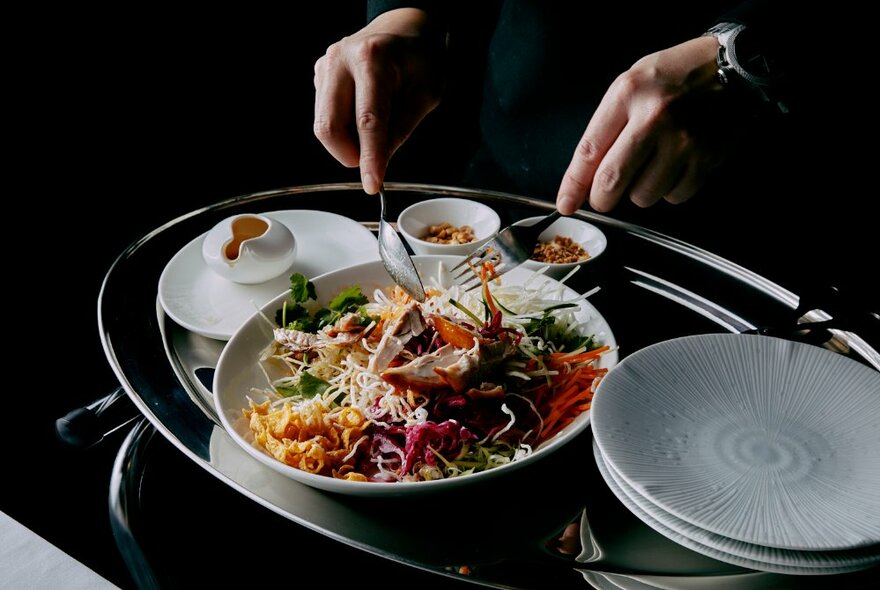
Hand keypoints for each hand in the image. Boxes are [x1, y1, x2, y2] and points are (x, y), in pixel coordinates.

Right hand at [313, 8, 446, 193]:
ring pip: (323, 125)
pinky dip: (344, 128)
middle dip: (349, 154)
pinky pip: (325, 115)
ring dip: (347, 142)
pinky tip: (362, 115)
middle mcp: (341, 60)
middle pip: (330, 127)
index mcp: (372, 59)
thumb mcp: (425, 95)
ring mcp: (325, 66)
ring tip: (374, 130)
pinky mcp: (319, 75)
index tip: (373, 184)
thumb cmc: (419, 59)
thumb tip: (378, 162)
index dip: (370, 158)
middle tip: (371, 161)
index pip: (368, 121)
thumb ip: (401, 129)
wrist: (402, 29)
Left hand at [556, 36, 731, 213]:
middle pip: (612, 181)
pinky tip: (676, 165)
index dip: (574, 184)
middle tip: (603, 198)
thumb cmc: (678, 74)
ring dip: (641, 190)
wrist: (738, 65)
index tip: (565, 203)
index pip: (590, 150)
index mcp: (629, 93)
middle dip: (601, 199)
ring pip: (643, 196)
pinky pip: (675, 196)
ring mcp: (683, 141)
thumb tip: (587, 175)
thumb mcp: (635, 81)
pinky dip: (670, 189)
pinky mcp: (707, 159)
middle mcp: (654, 118)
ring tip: (653, 164)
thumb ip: (609, 124)